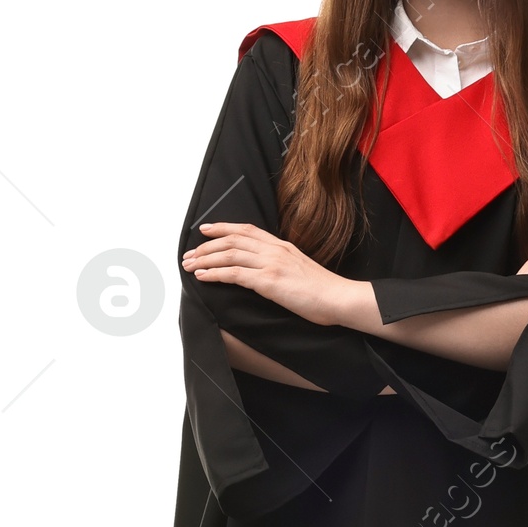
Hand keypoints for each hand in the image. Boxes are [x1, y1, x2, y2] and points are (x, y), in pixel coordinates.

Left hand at [183, 222, 352, 324]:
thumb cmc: (322, 291)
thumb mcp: (299, 269)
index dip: (222, 228)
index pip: (246, 230)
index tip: (205, 230)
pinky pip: (234, 273)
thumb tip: (265, 270)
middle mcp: (274, 249)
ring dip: (205, 259)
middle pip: (232, 239)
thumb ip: (281, 264)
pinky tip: (202, 276)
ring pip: (229, 254)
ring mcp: (271, 263)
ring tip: (189, 265)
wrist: (338, 298)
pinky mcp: (268, 281)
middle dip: (206, 246)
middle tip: (189, 253)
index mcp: (281, 245)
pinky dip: (214, 273)